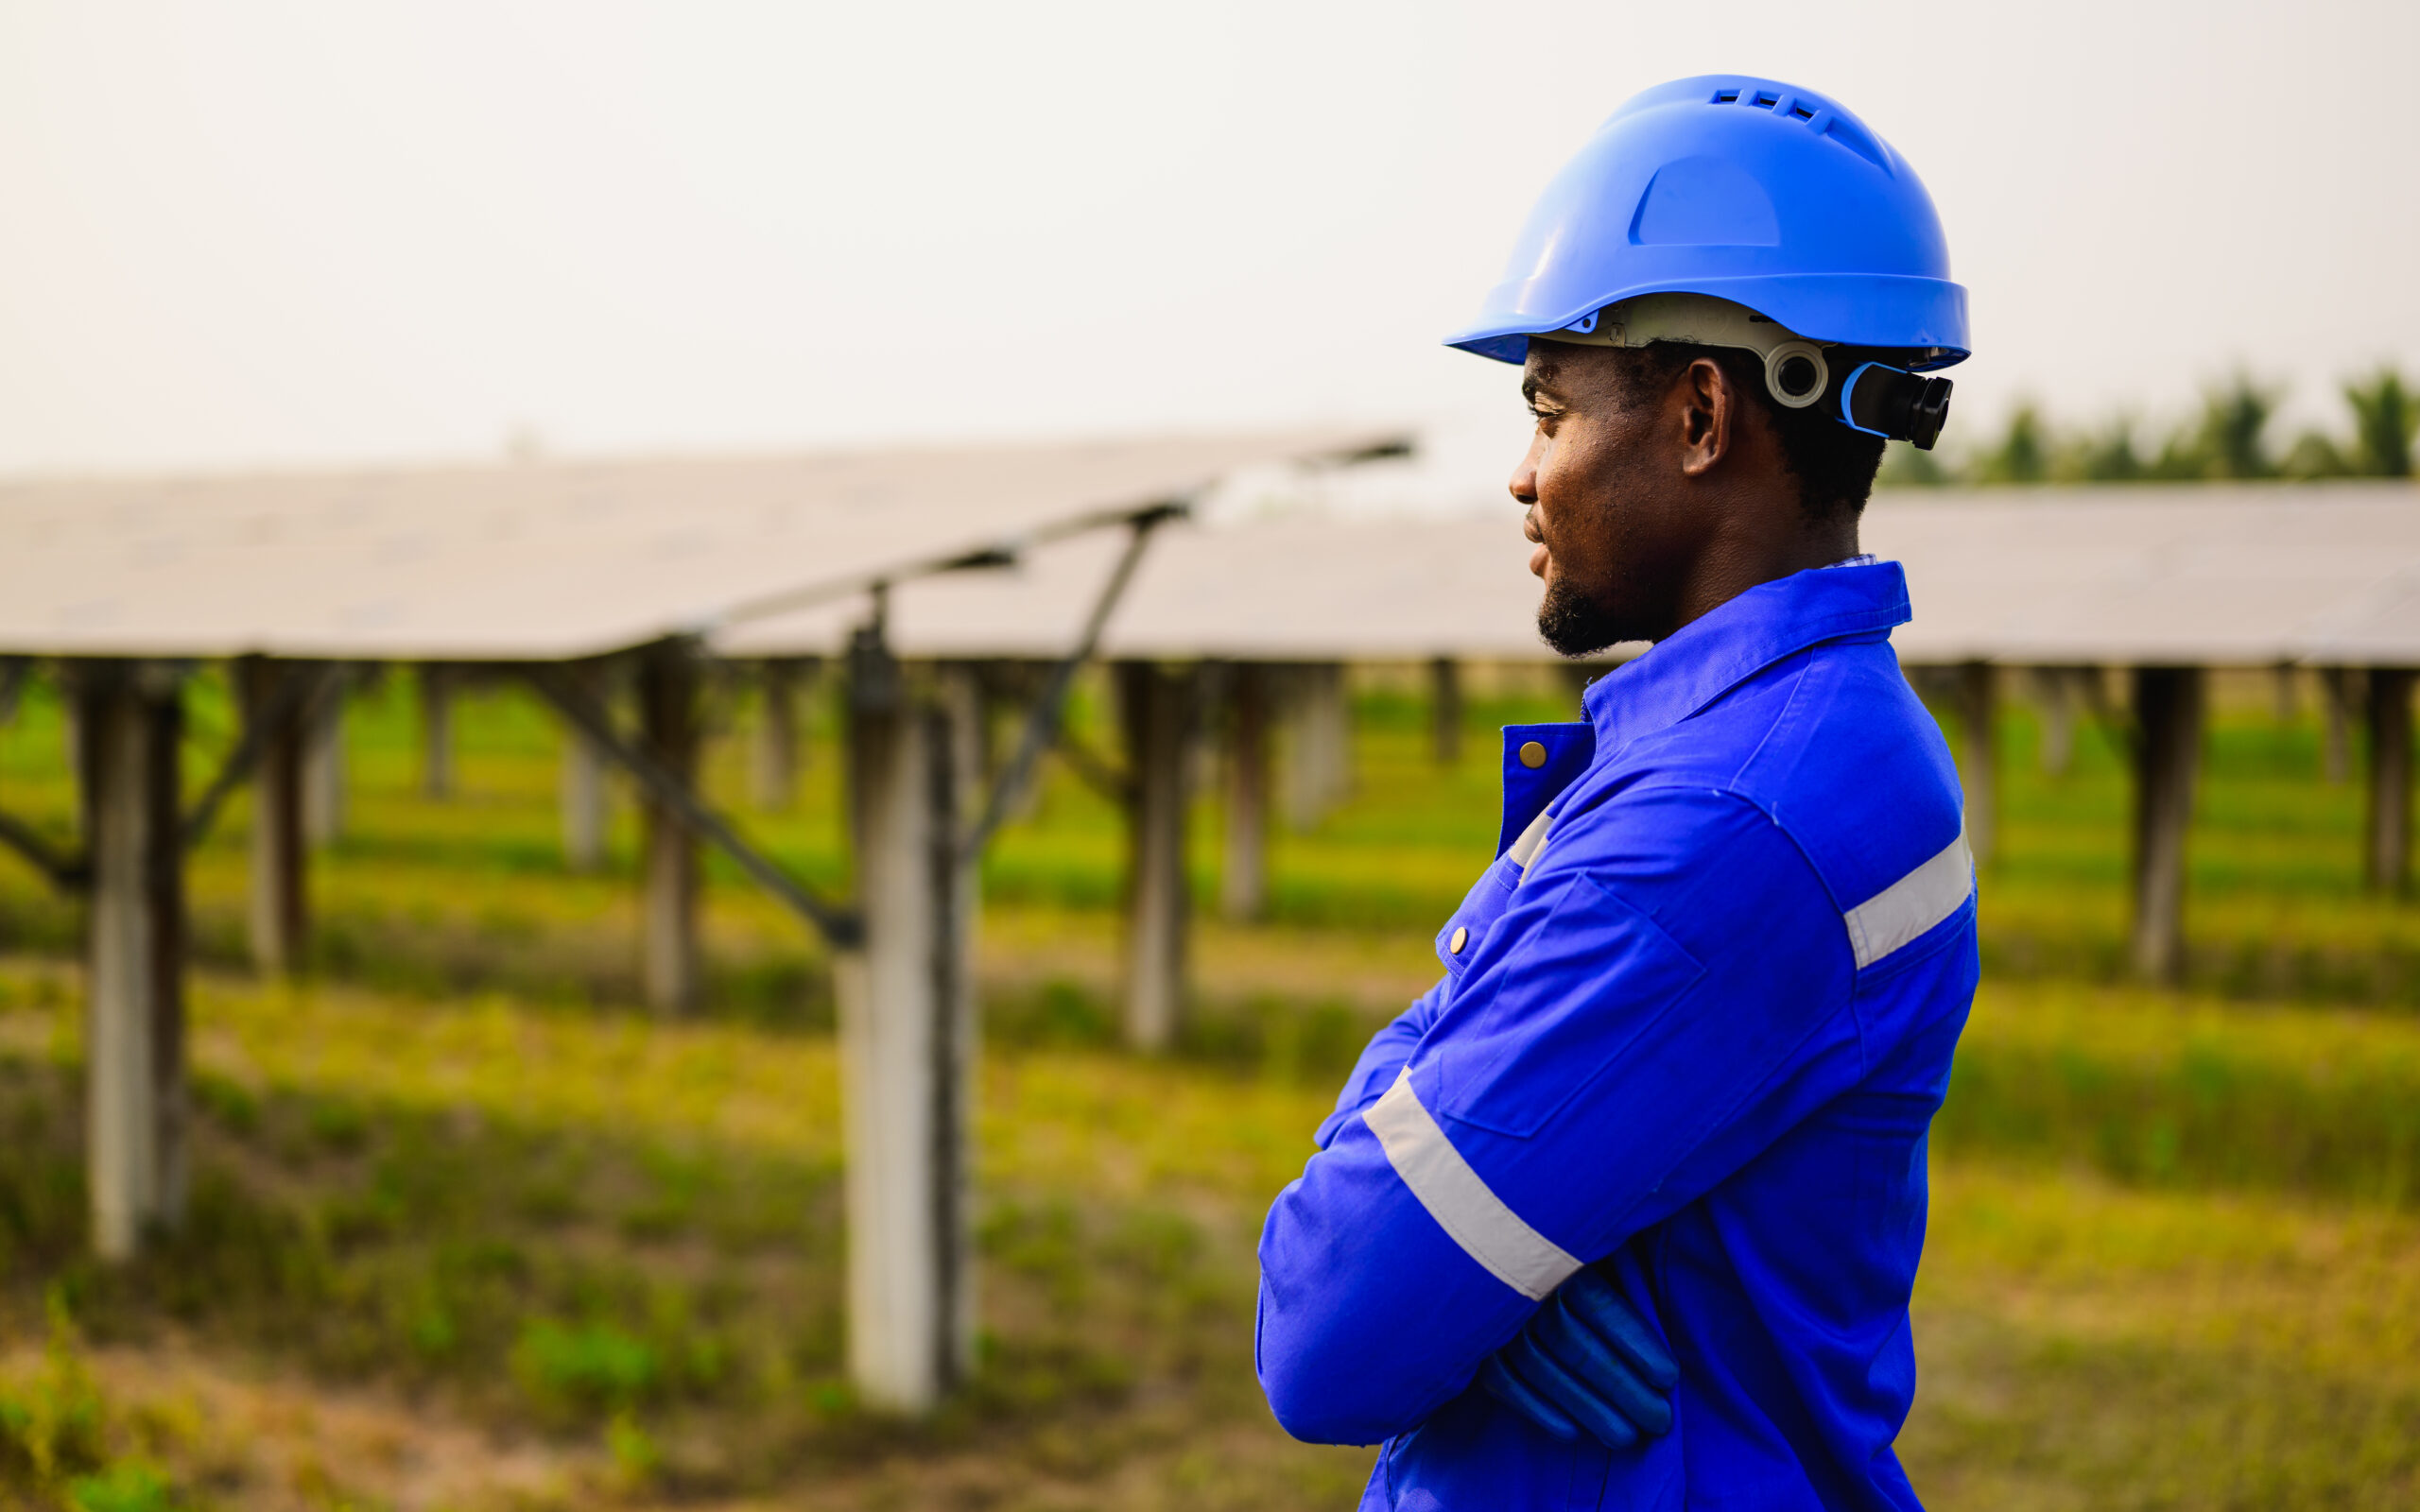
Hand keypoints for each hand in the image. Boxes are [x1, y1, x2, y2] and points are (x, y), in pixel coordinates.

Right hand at [1477, 1264, 1677, 1448]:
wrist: (1491, 1248)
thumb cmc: (1565, 1261)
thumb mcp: (1596, 1255)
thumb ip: (1622, 1282)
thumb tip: (1660, 1339)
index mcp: (1558, 1260)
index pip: (1601, 1308)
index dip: (1637, 1346)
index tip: (1668, 1378)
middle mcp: (1523, 1290)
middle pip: (1578, 1348)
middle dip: (1623, 1389)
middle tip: (1659, 1420)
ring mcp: (1495, 1319)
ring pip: (1544, 1371)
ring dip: (1588, 1409)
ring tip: (1626, 1437)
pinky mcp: (1474, 1345)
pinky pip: (1504, 1383)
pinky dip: (1538, 1411)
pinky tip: (1571, 1434)